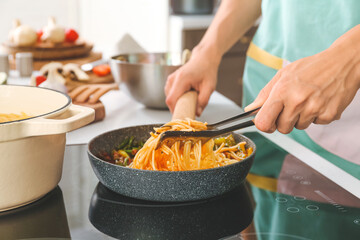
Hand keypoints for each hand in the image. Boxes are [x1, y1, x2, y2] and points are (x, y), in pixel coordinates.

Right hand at [165, 48, 219, 115]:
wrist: (204, 58)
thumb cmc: (207, 70)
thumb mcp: (209, 87)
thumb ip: (203, 100)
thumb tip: (197, 113)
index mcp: (181, 79)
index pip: (171, 100)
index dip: (175, 110)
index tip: (183, 115)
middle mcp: (173, 79)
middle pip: (169, 100)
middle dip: (179, 107)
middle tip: (191, 108)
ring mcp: (170, 80)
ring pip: (169, 98)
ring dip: (178, 102)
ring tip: (190, 99)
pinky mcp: (170, 81)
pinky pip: (170, 94)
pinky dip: (177, 98)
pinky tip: (186, 95)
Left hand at [245, 43, 359, 133]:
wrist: (343, 62)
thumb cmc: (311, 67)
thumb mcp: (283, 74)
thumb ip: (265, 94)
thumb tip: (250, 109)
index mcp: (282, 91)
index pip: (263, 122)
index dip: (263, 125)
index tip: (267, 121)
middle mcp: (297, 101)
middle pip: (282, 129)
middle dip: (284, 121)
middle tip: (292, 105)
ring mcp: (314, 109)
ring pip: (299, 127)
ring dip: (301, 117)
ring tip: (308, 100)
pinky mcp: (329, 115)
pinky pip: (316, 124)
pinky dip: (317, 116)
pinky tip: (320, 101)